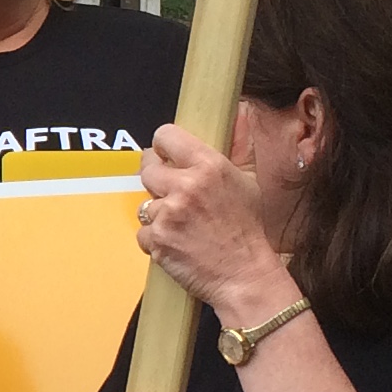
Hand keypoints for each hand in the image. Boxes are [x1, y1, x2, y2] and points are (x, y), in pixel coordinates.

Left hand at [137, 124, 289, 322]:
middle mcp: (186, 186)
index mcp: (209, 166)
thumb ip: (237, 147)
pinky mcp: (157, 239)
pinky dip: (156, 239)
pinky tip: (178, 242)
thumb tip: (238, 115)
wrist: (245, 276)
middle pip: (147, 168)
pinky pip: (143, 231)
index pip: (166, 136)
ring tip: (183, 224)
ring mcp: (169, 213)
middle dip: (158, 180)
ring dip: (158, 213)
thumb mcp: (248, 182)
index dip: (164, 146)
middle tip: (175, 194)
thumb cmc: (248, 231)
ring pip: (145, 203)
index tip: (166, 154)